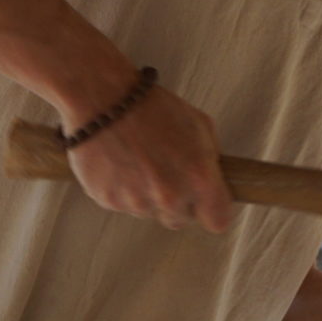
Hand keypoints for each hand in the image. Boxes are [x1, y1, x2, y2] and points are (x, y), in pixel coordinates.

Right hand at [63, 84, 232, 232]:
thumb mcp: (199, 125)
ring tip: (139, 160)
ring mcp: (138, 202)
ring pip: (150, 212)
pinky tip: (120, 163)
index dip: (212, 211)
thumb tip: (212, 180)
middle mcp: (170, 197)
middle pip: (181, 219)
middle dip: (178, 201)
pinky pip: (123, 204)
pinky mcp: (110, 201)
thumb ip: (210, 160)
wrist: (103, 99)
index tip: (206, 203)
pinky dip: (123, 189)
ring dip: (147, 195)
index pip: (218, 221)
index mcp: (199, 178)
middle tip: (166, 172)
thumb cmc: (152, 106)